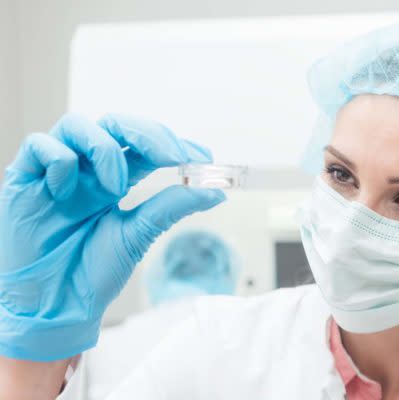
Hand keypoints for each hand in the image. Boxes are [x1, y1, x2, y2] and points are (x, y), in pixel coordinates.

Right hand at [0, 114, 225, 360]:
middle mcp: (86, 171)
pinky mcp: (23, 180)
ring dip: (106, 148)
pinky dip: (60, 159)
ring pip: (78, 125)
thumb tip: (216, 191)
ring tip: (115, 187)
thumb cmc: (90, 273)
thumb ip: (171, 207)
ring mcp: (56, 173)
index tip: (202, 158)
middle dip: (148, 134)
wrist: (54, 307)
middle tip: (173, 157)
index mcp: (114, 179)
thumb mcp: (138, 235)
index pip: (144, 145)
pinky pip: (39, 144)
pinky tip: (66, 190)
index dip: (173, 144)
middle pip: (115, 125)